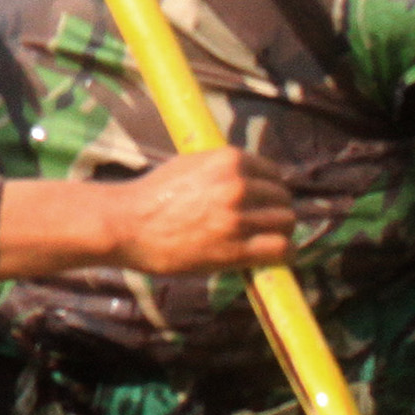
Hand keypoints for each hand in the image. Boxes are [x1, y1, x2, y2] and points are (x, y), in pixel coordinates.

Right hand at [102, 149, 295, 275]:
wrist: (126, 224)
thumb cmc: (153, 194)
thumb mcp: (189, 165)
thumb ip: (222, 169)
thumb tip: (253, 178)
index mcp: (227, 159)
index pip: (273, 173)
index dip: (269, 189)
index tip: (262, 202)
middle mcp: (237, 185)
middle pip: (284, 199)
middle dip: (276, 211)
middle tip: (262, 224)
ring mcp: (238, 218)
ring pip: (287, 223)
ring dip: (280, 232)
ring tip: (265, 240)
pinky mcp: (236, 249)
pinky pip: (282, 249)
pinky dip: (282, 253)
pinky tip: (269, 255)